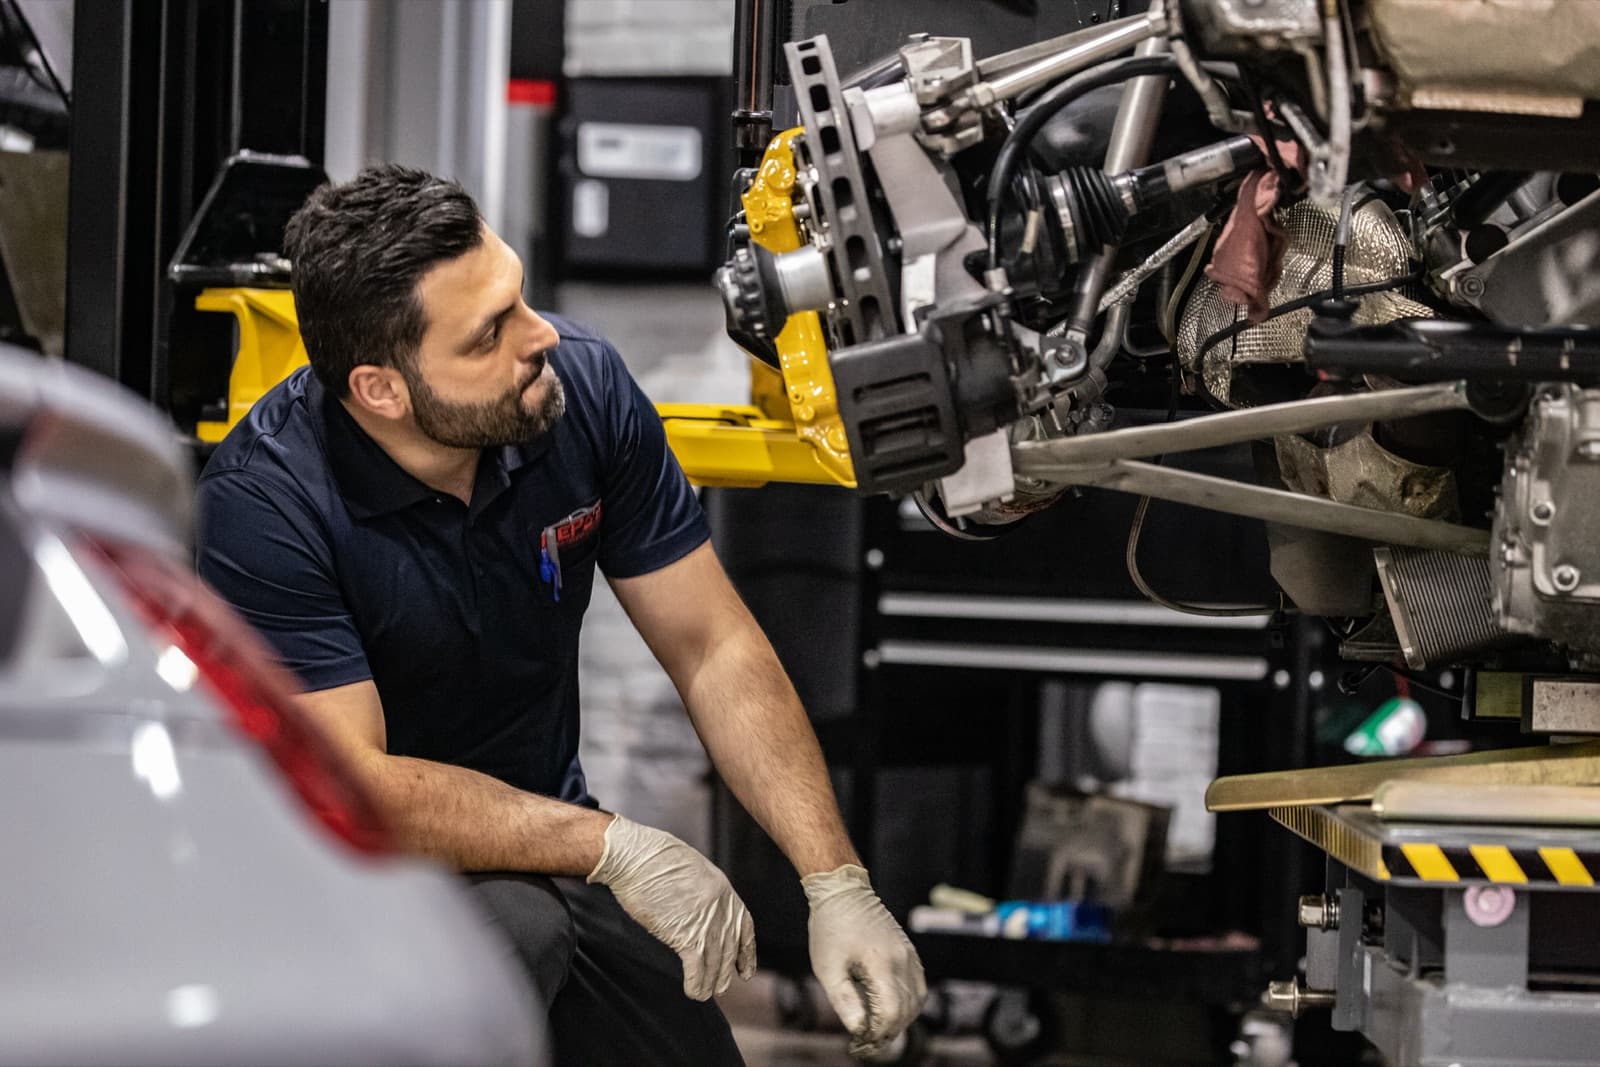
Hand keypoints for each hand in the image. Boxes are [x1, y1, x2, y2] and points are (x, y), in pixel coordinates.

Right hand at [587, 814, 756, 999]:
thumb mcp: (692, 868)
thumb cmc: (655, 857)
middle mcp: (720, 908)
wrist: (638, 857)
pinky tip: (693, 992)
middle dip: (726, 971)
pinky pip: (697, 969)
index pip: (744, 926)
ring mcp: (705, 923)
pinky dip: (696, 985)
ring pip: (716, 963)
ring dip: (712, 983)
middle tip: (722, 986)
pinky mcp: (685, 935)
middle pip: (730, 949)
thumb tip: (698, 905)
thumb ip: (702, 890)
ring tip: (707, 994)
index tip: (745, 968)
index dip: (746, 951)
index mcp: (723, 890)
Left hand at [802, 864, 925, 1053]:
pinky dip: (908, 1004)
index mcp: (881, 963)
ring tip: (877, 1028)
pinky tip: (889, 1010)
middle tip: (865, 1042)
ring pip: (917, 1001)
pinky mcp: (910, 951)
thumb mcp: (827, 969)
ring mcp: (909, 955)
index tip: (859, 1042)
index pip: (891, 1013)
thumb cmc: (830, 929)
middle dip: (888, 1032)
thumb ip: (844, 1002)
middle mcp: (902, 960)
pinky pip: (918, 986)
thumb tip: (859, 1030)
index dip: (878, 1034)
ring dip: (900, 1020)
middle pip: (906, 1011)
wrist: (843, 892)